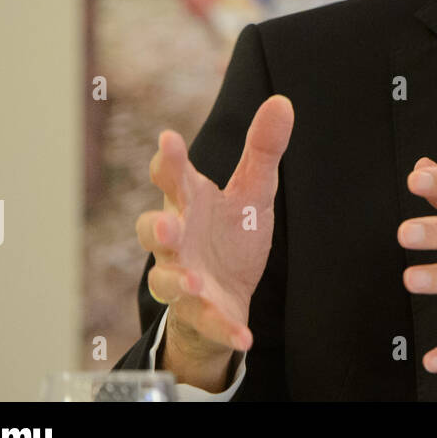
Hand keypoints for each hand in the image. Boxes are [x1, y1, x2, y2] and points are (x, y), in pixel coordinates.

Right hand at [135, 95, 293, 369]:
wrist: (227, 292)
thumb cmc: (230, 232)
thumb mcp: (253, 190)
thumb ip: (263, 149)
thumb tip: (282, 100)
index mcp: (189, 203)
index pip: (173, 178)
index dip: (169, 160)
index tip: (169, 140)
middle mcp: (177, 240)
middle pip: (154, 231)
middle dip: (157, 229)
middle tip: (169, 225)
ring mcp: (183, 278)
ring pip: (166, 280)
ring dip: (177, 281)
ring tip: (193, 281)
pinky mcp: (201, 312)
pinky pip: (208, 322)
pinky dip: (224, 329)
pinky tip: (245, 336)